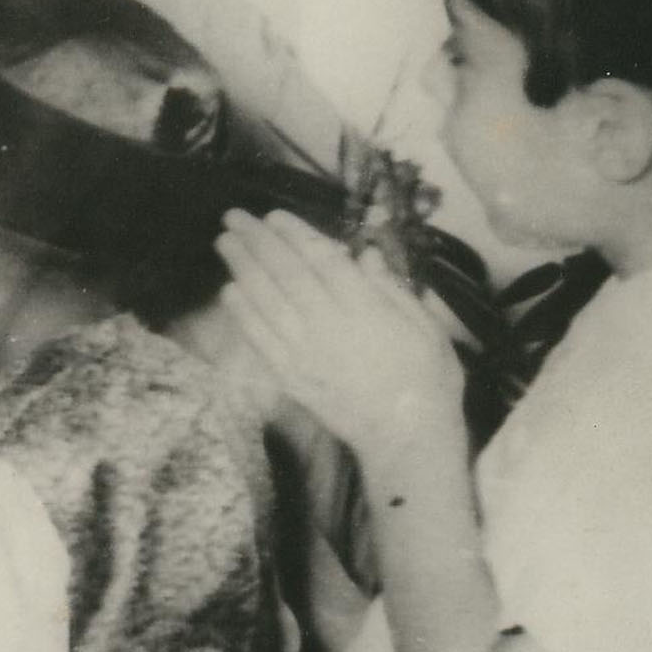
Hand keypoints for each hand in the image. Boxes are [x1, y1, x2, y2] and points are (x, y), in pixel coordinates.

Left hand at [214, 209, 465, 466]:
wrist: (407, 437)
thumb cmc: (427, 378)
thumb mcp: (427, 325)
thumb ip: (391, 287)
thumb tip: (364, 255)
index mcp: (364, 307)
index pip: (321, 260)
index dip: (295, 234)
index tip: (274, 215)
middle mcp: (328, 324)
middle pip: (284, 273)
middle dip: (257, 241)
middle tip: (234, 217)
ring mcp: (304, 351)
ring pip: (265, 301)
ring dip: (242, 268)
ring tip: (224, 242)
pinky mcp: (291, 376)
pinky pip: (259, 338)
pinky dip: (242, 313)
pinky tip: (230, 292)